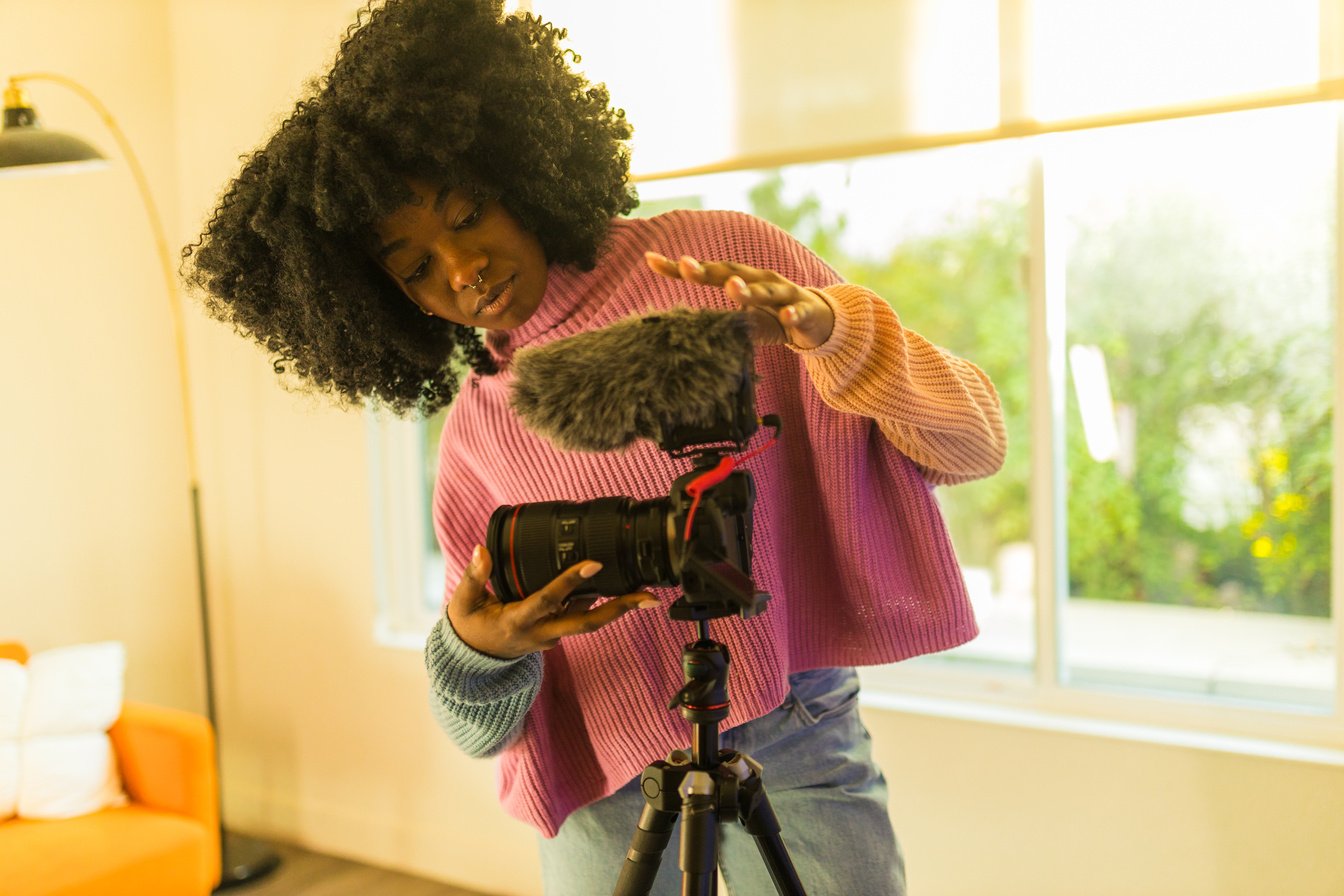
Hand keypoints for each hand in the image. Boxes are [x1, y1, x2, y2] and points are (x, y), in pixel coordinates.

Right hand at [447, 545, 658, 658]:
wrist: (471, 661)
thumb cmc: (468, 627)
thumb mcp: (463, 603)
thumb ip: (473, 577)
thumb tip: (481, 549)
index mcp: (518, 622)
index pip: (548, 599)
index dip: (570, 582)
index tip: (594, 563)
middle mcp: (541, 633)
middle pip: (587, 623)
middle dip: (619, 609)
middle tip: (648, 597)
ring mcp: (551, 636)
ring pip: (588, 620)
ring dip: (617, 607)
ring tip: (646, 591)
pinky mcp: (555, 632)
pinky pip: (579, 616)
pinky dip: (599, 603)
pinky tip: (620, 588)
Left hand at [644, 252, 833, 348]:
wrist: (818, 320)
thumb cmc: (772, 316)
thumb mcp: (741, 318)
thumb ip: (717, 320)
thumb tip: (680, 331)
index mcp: (741, 280)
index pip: (707, 272)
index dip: (679, 268)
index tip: (649, 259)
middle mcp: (760, 280)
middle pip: (732, 273)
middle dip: (708, 270)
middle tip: (685, 266)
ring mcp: (783, 293)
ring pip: (764, 290)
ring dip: (748, 291)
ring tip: (732, 289)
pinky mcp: (804, 310)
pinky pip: (797, 312)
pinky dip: (791, 314)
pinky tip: (785, 317)